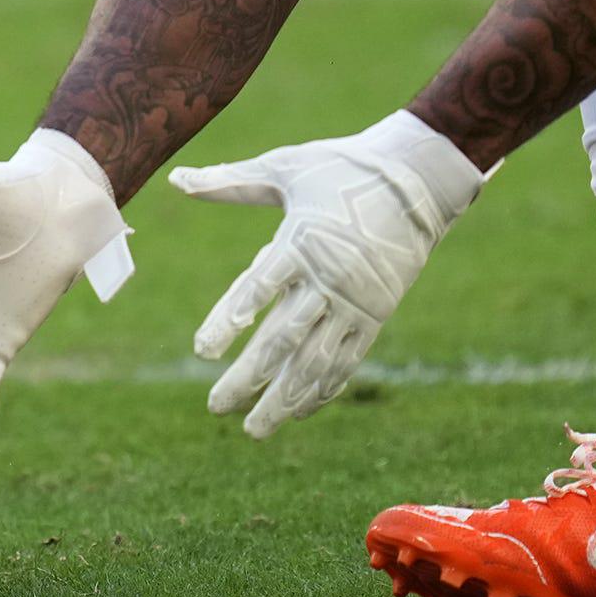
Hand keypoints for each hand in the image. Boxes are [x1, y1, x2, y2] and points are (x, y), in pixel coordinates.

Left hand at [176, 111, 485, 441]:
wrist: (418, 179)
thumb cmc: (342, 167)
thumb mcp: (285, 167)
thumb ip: (230, 182)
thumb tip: (177, 179)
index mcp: (301, 241)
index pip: (257, 288)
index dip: (228, 320)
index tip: (202, 351)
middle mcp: (328, 278)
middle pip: (282, 338)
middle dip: (248, 377)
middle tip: (216, 406)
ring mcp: (355, 302)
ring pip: (316, 361)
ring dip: (284, 398)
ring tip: (253, 429)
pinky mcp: (376, 315)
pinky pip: (347, 360)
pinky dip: (322, 389)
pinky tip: (298, 410)